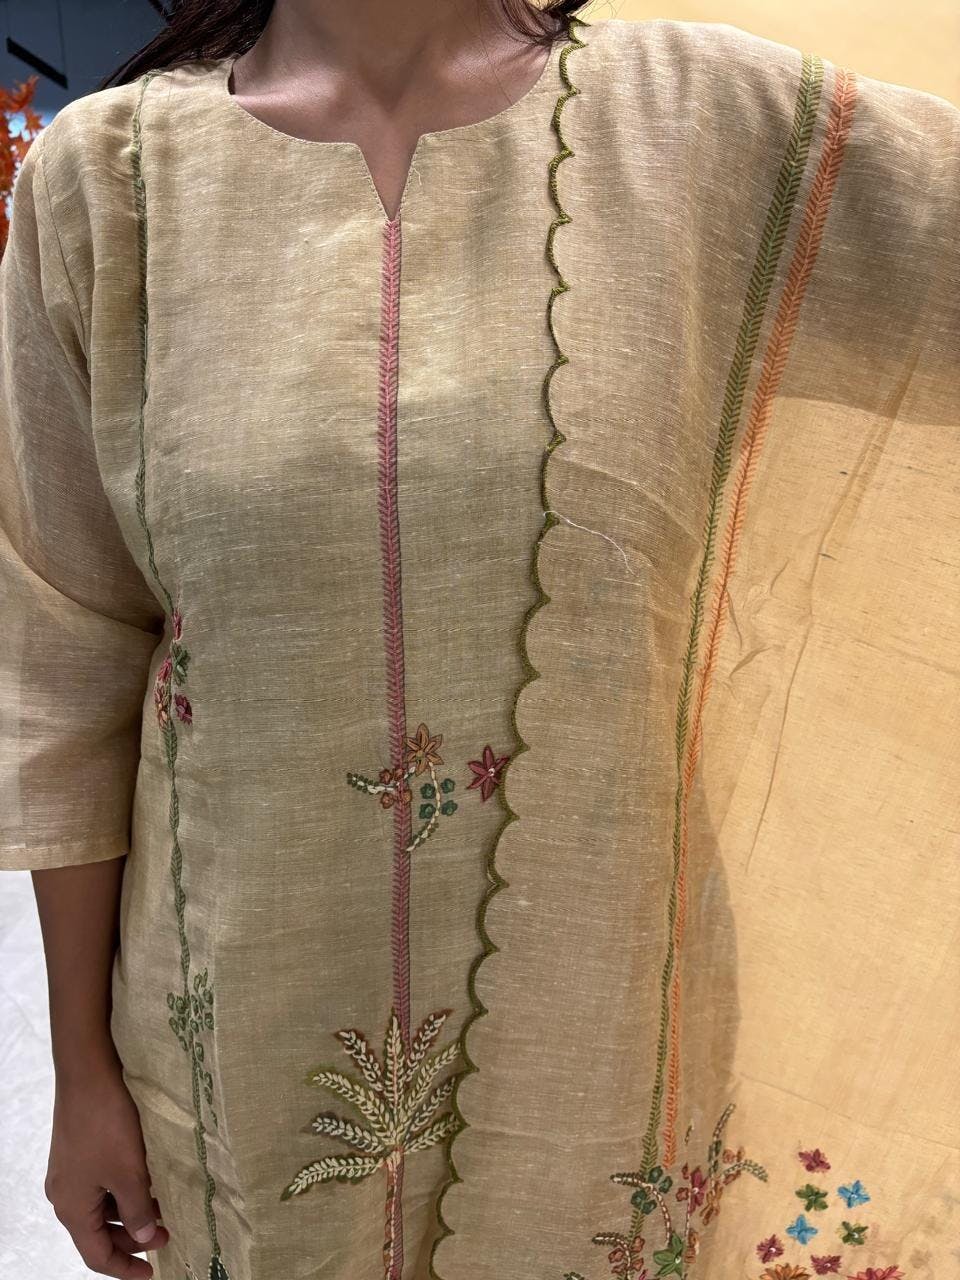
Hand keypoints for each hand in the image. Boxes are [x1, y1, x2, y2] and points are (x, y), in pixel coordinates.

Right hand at [44, 1056, 170, 1277]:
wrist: (89, 1071)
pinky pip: (102, 1182)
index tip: (152, 1273)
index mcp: (71, 1207)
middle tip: (169, 1233)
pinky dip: (125, 1188)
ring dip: (131, 1211)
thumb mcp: (129, 1172)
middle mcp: (65, 1193)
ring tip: (165, 1207)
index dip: (124, 1267)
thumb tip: (147, 1239)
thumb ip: (138, 1210)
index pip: (95, 1254)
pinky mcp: (80, 1149)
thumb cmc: (107, 1124)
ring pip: (102, 1205)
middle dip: (133, 1237)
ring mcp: (71, 1170)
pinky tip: (150, 1180)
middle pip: (98, 1231)